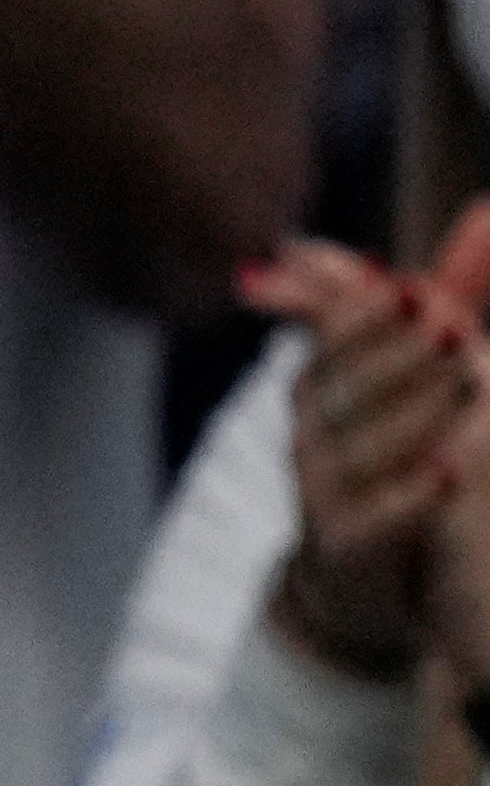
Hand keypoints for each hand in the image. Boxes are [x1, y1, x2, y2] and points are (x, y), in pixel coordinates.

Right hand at [239, 213, 489, 685]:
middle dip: (390, 355)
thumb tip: (487, 210)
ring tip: (469, 383)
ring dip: (413, 414)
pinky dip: (411, 495)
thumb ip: (454, 292)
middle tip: (449, 325)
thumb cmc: (399, 456)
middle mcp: (313, 438)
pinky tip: (451, 469)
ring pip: (354, 451)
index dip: (358, 311)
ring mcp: (322, 497)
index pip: (326, 339)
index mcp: (326, 387)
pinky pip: (370, 520)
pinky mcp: (343, 553)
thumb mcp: (425, 368)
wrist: (364, 575)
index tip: (407, 286)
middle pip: (336, 389)